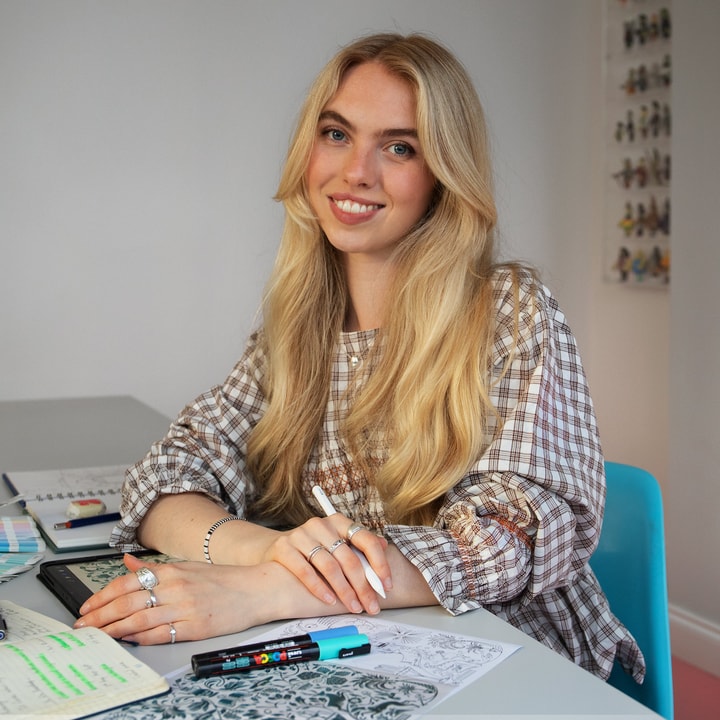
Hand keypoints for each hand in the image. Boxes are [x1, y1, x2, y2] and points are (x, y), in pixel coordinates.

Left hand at [74, 553, 270, 644]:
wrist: (258, 589)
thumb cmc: (224, 580)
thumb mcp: (188, 567)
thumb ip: (154, 568)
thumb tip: (127, 562)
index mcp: (173, 570)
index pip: (128, 582)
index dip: (102, 596)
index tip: (87, 607)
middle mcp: (176, 586)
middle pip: (128, 601)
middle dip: (100, 615)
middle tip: (83, 626)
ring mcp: (186, 607)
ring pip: (139, 619)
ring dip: (113, 629)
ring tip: (97, 636)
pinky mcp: (196, 627)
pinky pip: (161, 634)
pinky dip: (140, 638)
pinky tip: (127, 640)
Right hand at [262, 515, 391, 614]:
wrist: (277, 547)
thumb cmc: (314, 548)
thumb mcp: (337, 542)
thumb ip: (359, 545)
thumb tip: (385, 546)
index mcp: (339, 521)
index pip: (366, 539)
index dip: (379, 564)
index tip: (386, 586)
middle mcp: (321, 525)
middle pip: (348, 558)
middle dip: (363, 586)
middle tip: (371, 605)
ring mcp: (301, 535)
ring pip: (329, 566)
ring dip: (344, 591)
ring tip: (353, 606)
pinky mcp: (284, 548)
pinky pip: (305, 571)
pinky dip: (319, 588)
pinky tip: (330, 600)